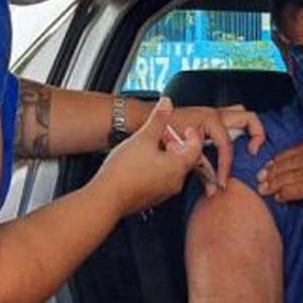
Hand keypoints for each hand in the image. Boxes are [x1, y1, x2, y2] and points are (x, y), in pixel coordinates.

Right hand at [94, 98, 202, 215]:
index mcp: (178, 167)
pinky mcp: (151, 199)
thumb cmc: (124, 171)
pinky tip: (142, 162)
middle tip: (166, 135)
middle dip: (178, 145)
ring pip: (172, 170)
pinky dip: (158, 168)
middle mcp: (175, 182)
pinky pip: (161, 180)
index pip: (196, 149)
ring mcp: (163, 193)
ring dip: (167, 156)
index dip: (193, 136)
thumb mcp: (144, 137)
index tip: (187, 129)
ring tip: (152, 146)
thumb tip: (167, 103)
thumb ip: (158, 119)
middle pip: (185, 160)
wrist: (105, 199)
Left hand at [168, 104, 265, 186]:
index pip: (227, 146)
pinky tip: (233, 148)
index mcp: (210, 119)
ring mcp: (213, 114)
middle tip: (253, 153)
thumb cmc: (163, 134)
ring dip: (249, 130)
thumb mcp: (182, 153)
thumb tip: (213, 187)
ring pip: (242, 115)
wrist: (149, 122)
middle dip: (257, 135)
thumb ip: (200, 170)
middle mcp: (215, 114)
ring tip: (249, 148)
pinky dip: (237, 131)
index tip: (222, 182)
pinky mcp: (209, 119)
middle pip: (248, 119)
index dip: (226, 167)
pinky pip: (231, 121)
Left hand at [255, 141, 302, 234]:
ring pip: (297, 173)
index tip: (268, 166)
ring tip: (265, 189)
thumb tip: (287, 169)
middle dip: (276, 169)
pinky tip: (279, 197)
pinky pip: (302, 187)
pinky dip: (288, 192)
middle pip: (298, 159)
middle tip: (260, 179)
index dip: (283, 157)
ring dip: (277, 182)